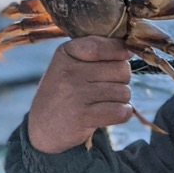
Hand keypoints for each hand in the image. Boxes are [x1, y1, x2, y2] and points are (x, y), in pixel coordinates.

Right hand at [27, 37, 133, 152]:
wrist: (43, 127)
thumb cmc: (65, 92)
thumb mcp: (71, 64)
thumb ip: (97, 51)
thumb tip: (131, 49)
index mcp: (65, 53)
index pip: (101, 46)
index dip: (119, 51)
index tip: (124, 56)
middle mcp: (69, 72)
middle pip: (122, 69)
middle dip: (121, 80)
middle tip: (104, 88)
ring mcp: (76, 95)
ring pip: (124, 92)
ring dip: (120, 100)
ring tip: (101, 102)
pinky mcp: (83, 116)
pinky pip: (121, 111)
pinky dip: (122, 113)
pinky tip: (107, 114)